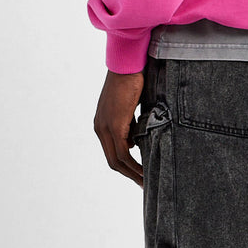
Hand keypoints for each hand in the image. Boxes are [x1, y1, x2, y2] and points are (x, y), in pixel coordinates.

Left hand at [93, 69, 144, 185]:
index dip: (125, 167)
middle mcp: (100, 128)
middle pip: (112, 161)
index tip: (139, 174)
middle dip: (129, 175)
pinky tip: (145, 170)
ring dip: (132, 173)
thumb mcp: (131, 106)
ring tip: (147, 182)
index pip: (112, 152)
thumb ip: (131, 123)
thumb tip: (137, 139)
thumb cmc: (132, 79)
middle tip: (144, 184)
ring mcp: (105, 127)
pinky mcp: (114, 125)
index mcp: (102, 123)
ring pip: (117, 160)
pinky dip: (134, 164)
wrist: (127, 63)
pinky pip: (123, 152)